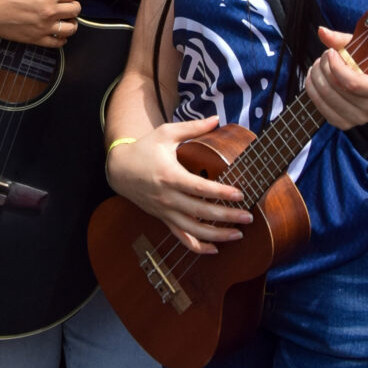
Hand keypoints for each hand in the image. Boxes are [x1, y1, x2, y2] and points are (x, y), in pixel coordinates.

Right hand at [0, 0, 80, 48]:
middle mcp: (49, 10)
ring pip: (71, 28)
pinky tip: (58, 33)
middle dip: (72, 6)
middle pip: (75, 10)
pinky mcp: (36, 39)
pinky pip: (58, 43)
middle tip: (65, 6)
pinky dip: (61, 39)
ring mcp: (44, 27)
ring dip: (71, 23)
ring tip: (65, 20)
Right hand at [106, 115, 252, 253]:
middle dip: (226, 217)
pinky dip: (197, 247)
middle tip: (248, 217)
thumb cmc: (144, 149)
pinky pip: (180, 237)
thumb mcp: (166, 133)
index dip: (220, 193)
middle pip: (200, 212)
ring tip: (238, 235)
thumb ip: (193, 128)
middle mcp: (168, 197)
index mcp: (170, 175)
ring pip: (192, 230)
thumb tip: (218, 118)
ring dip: (216, 235)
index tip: (240, 194)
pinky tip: (214, 249)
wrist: (119, 169)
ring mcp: (165, 211)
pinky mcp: (163, 218)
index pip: (199, 188)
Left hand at [305, 26, 367, 130]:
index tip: (331, 53)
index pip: (353, 83)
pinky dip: (312, 90)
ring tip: (318, 66)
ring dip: (316, 77)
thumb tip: (321, 31)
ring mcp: (358, 119)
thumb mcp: (362, 50)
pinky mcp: (343, 124)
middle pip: (337, 89)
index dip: (336, 66)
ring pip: (326, 97)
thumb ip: (342, 40)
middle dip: (324, 68)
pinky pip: (321, 107)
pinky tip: (314, 78)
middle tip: (323, 57)